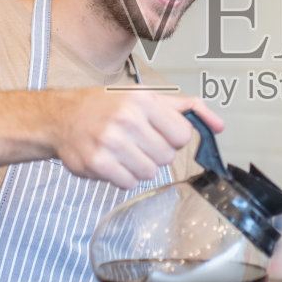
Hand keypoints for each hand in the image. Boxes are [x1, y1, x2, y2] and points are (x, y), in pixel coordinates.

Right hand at [52, 90, 222, 188]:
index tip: (158, 133)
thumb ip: (186, 109)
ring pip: (149, 173)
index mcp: (144, 101)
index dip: (172, 139)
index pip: (182, 135)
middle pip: (166, 157)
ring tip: (123, 152)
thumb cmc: (106, 107)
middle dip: (154, 153)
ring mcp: (111, 142)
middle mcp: (128, 119)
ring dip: (138, 167)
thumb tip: (218, 126)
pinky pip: (128, 183)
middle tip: (136, 142)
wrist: (62, 118)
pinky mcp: (98, 163)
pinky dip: (122, 177)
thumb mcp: (146, 97)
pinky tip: (112, 162)